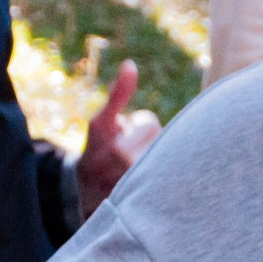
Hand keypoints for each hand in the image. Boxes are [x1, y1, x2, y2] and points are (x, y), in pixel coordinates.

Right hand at [77, 60, 161, 217]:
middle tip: (131, 149)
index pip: (149, 124)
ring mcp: (144, 186)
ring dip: (156, 152)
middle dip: (148, 139)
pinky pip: (173, 170)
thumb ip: (118, 94)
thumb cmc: (97, 148)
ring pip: (167, 152)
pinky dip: (164, 169)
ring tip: (137, 162)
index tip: (123, 135)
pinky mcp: (154, 196)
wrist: (89, 190)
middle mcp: (132, 170)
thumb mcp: (102, 121)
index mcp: (120, 150)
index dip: (137, 124)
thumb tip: (130, 64)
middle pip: (161, 137)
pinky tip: (148, 176)